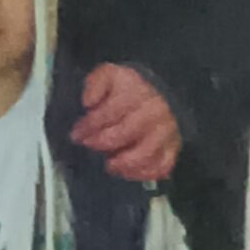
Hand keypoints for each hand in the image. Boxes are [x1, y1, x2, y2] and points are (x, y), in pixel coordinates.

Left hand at [71, 64, 179, 183]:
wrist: (161, 94)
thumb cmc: (130, 88)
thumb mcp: (111, 75)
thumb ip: (96, 83)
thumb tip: (88, 102)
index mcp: (138, 93)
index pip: (111, 112)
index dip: (90, 125)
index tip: (77, 133)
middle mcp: (155, 113)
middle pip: (125, 133)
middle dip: (101, 142)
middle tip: (88, 145)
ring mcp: (166, 132)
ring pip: (145, 154)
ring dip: (123, 163)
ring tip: (109, 163)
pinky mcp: (173, 148)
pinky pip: (160, 166)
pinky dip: (142, 173)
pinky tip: (126, 171)